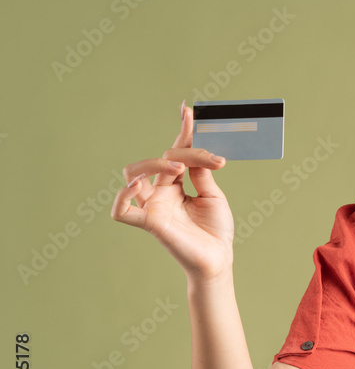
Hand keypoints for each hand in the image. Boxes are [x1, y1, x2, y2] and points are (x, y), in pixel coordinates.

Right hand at [111, 101, 234, 281]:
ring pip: (133, 174)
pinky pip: (121, 210)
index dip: (182, 131)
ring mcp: (152, 206)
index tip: (187, 110)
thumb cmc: (215, 230)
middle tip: (204, 161)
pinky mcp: (150, 223)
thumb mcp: (213, 195)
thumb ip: (201, 173)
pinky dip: (122, 196)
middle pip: (156, 159)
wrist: (218, 259)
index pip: (176, 152)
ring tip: (179, 170)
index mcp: (176, 184)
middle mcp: (160, 192)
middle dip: (178, 151)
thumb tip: (194, 150)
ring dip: (155, 165)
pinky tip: (138, 187)